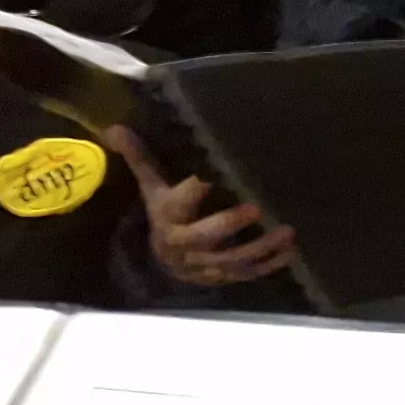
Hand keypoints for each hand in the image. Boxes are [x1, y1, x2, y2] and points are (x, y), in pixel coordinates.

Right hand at [112, 127, 295, 286]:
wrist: (165, 259)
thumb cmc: (165, 212)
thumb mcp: (152, 185)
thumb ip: (140, 157)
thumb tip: (113, 128)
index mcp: (168, 216)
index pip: (175, 204)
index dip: (189, 193)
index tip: (204, 178)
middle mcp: (184, 244)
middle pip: (203, 237)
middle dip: (227, 225)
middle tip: (254, 208)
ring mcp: (204, 264)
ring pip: (232, 260)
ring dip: (261, 248)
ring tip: (287, 232)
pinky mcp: (223, 276)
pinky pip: (248, 274)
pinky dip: (271, 264)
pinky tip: (292, 251)